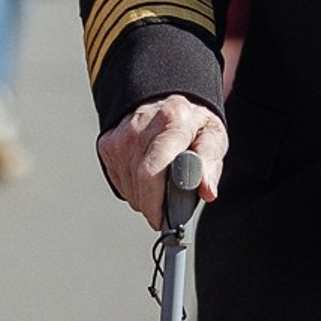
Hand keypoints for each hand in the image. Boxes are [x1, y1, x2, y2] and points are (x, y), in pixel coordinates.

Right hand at [97, 95, 226, 226]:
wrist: (164, 99)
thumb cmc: (192, 124)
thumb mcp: (212, 136)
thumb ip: (210, 163)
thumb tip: (207, 192)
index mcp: (172, 120)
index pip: (152, 172)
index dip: (157, 204)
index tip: (167, 221)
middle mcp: (140, 126)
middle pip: (140, 185)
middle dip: (155, 206)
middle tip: (169, 209)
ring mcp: (120, 136)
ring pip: (130, 189)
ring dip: (146, 197)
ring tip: (162, 181)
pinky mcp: (108, 144)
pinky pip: (120, 182)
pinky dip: (135, 187)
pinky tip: (146, 171)